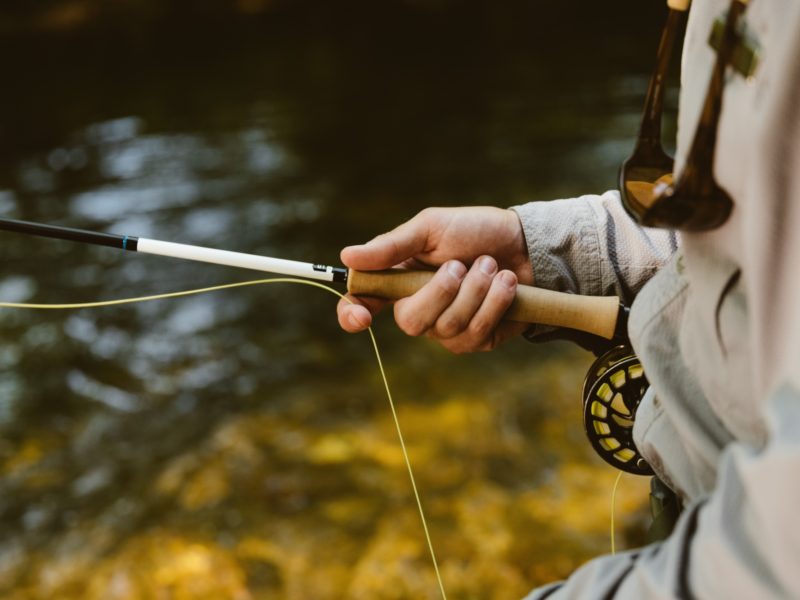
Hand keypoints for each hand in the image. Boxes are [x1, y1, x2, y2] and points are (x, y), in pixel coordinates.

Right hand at [336, 206, 532, 352]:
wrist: (525, 243)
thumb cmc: (474, 231)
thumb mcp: (431, 227)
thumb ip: (392, 246)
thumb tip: (347, 256)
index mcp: (398, 280)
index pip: (362, 304)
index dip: (353, 315)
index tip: (361, 317)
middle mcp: (419, 308)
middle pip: (410, 322)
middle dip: (440, 292)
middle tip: (461, 265)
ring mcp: (447, 329)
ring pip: (448, 327)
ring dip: (476, 291)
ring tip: (491, 266)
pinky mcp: (478, 340)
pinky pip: (476, 333)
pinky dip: (495, 303)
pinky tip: (507, 283)